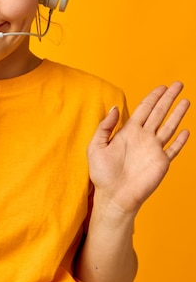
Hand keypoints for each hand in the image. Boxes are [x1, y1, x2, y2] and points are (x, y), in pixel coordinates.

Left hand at [87, 81, 189, 213]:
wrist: (113, 197)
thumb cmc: (102, 175)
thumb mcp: (96, 146)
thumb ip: (105, 127)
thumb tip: (114, 107)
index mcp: (128, 132)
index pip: (144, 109)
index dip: (153, 97)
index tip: (162, 86)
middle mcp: (143, 138)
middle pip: (159, 113)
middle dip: (169, 98)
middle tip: (178, 84)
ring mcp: (153, 150)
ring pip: (169, 127)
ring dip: (177, 114)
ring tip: (186, 100)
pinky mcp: (161, 163)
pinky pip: (173, 149)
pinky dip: (180, 140)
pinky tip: (185, 131)